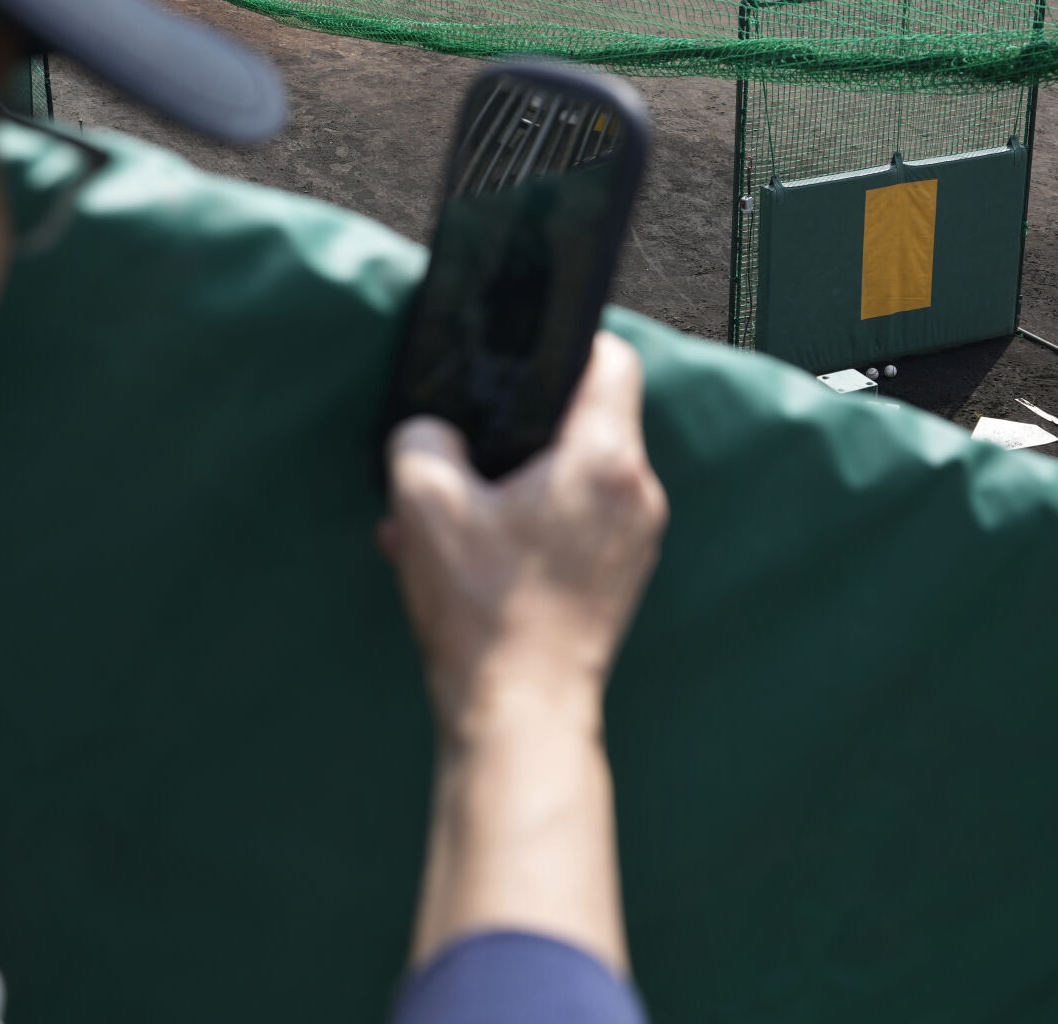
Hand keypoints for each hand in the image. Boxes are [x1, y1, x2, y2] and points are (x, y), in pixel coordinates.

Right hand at [380, 333, 668, 736]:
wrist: (520, 714)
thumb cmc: (486, 616)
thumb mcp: (424, 507)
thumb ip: (421, 440)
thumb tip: (430, 431)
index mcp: (605, 460)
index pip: (612, 358)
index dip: (566, 343)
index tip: (526, 355)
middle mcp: (636, 494)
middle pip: (586, 422)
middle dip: (517, 432)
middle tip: (466, 454)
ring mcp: (635, 540)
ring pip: (574, 479)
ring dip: (513, 486)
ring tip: (453, 519)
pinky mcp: (621, 577)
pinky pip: (575, 525)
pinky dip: (528, 527)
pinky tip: (471, 556)